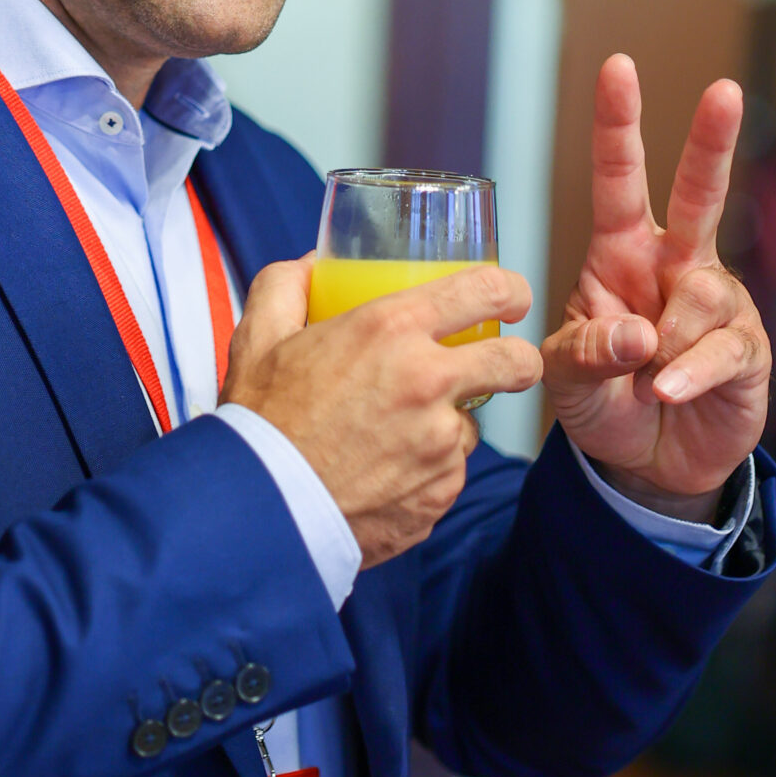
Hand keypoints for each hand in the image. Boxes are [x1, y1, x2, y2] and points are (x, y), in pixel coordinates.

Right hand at [221, 257, 541, 567]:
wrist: (261, 510)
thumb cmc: (259, 422)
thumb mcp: (258, 338)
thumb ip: (285, 287)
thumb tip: (311, 266)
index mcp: (389, 331)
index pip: (484, 291)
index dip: (509, 290)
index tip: (509, 298)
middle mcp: (427, 382)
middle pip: (515, 362)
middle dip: (517, 360)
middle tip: (499, 365)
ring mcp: (439, 443)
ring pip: (469, 427)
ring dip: (443, 428)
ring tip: (389, 438)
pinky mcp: (439, 493)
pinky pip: (446, 474)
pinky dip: (423, 473)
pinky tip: (380, 476)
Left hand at [540, 54, 769, 514]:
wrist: (648, 463)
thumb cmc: (602, 400)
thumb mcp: (565, 376)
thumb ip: (583, 350)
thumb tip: (635, 333)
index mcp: (620, 254)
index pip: (618, 179)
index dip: (618, 125)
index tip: (617, 67)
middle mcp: (674, 265)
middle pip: (698, 193)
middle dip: (711, 142)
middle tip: (725, 91)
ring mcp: (716, 304)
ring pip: (701, 292)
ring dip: (663, 342)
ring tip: (643, 380)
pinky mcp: (746, 349)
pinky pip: (722, 348)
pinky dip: (689, 372)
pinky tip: (667, 390)